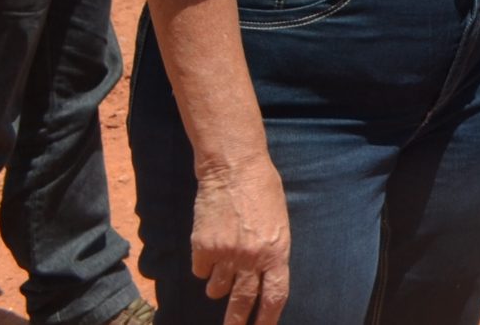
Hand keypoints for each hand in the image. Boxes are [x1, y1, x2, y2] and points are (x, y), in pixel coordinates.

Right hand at [191, 154, 289, 324]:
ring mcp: (226, 255)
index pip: (275, 296)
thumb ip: (272, 250)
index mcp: (277, 252)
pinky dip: (203, 267)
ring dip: (217, 287)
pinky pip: (200, 271)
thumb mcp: (279, 222)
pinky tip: (208, 250)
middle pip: (242, 302)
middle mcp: (252, 259)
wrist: (234, 170)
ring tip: (221, 274)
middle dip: (235, 321)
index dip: (267, 318)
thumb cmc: (263, 190)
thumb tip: (264, 274)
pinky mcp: (203, 248)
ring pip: (217, 289)